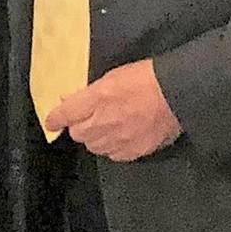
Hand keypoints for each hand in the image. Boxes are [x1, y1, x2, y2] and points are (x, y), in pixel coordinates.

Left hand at [46, 58, 182, 161]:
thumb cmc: (148, 78)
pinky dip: (114, 148)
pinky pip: (114, 155)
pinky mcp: (134, 150)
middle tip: (90, 119)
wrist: (178, 93)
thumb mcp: (112, 76)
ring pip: (94, 146)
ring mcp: (119, 138)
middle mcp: (104, 121)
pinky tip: (122, 137)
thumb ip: (89, 92)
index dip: (55, 119)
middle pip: (78, 134)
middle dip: (80, 127)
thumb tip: (69, 100)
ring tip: (109, 128)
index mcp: (97, 98)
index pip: (65, 114)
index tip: (52, 123)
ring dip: (96, 138)